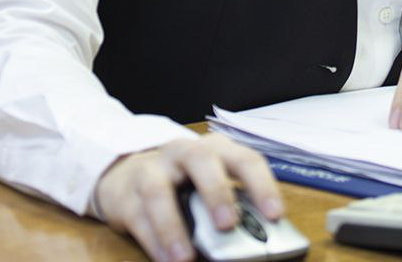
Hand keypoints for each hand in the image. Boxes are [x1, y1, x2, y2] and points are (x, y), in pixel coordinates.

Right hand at [94, 134, 284, 261]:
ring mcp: (153, 170)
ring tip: (186, 258)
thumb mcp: (209, 190)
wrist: (127, 175)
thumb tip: (252, 244)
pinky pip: (138, 216)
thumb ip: (230, 209)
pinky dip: (153, 241)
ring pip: (159, 190)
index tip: (275, 214)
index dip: (262, 185)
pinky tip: (166, 259)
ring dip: (173, 226)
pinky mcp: (127, 195)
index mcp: (215, 150)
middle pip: (201, 159)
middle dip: (216, 191)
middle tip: (227, 224)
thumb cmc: (182, 186)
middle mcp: (184, 153)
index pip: (244, 158)